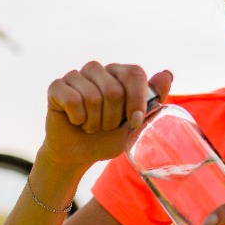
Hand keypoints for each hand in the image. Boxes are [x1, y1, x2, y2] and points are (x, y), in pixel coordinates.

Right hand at [41, 61, 172, 167]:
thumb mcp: (135, 124)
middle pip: (114, 90)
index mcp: (119, 73)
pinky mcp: (57, 87)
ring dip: (94, 121)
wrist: (78, 155)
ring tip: (90, 125)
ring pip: (93, 97)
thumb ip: (151, 100)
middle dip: (112, 119)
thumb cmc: (108, 138)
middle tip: (105, 127)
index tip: (134, 122)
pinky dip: (78, 119)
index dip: (137, 99)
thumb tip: (167, 74)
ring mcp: (76, 76)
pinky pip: (72, 100)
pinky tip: (75, 121)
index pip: (135, 73)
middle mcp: (98, 69)